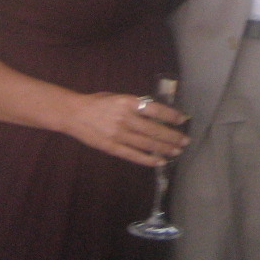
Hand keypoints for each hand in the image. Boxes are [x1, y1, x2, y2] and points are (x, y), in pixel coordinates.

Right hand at [64, 92, 189, 166]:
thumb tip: (155, 113)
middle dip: (172, 137)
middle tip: (185, 141)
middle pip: (154, 130)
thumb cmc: (98, 102)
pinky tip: (159, 162)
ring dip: (164, 149)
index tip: (183, 120)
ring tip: (177, 151)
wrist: (74, 114)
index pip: (155, 110)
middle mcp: (125, 119)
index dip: (171, 116)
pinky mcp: (111, 147)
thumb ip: (135, 105)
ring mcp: (118, 134)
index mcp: (128, 103)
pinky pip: (133, 155)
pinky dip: (147, 159)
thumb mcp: (118, 97)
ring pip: (146, 144)